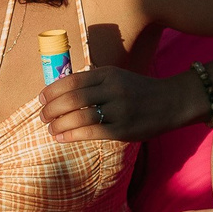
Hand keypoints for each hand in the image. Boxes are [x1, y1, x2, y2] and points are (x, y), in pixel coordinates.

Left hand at [39, 65, 198, 144]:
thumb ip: (93, 83)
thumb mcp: (117, 77)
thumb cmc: (138, 91)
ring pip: (79, 117)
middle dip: (51, 109)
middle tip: (42, 116)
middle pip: (72, 99)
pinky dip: (71, 135)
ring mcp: (118, 110)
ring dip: (58, 124)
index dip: (52, 90)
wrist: (171, 102)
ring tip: (50, 128)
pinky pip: (90, 133)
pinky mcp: (123, 129)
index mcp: (108, 74)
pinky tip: (61, 137)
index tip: (41, 99)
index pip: (72, 80)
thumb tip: (60, 93)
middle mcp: (112, 89)